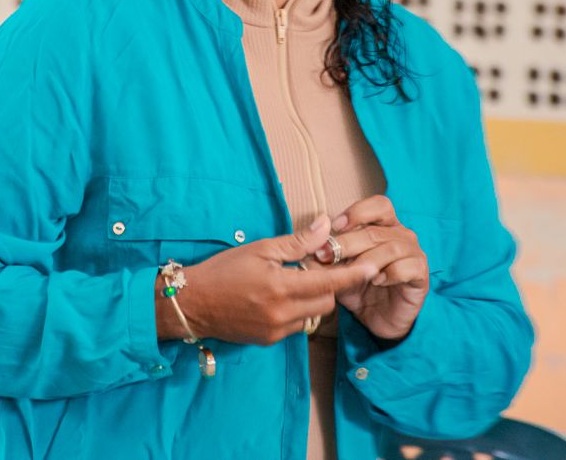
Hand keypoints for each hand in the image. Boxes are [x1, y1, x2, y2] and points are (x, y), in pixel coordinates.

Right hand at [156, 215, 384, 345]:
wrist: (192, 303)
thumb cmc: (223, 270)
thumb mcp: (259, 249)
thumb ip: (296, 242)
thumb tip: (325, 226)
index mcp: (281, 287)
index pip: (329, 282)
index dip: (354, 274)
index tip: (373, 265)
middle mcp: (283, 314)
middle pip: (327, 303)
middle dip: (330, 286)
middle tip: (321, 268)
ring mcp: (276, 331)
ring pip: (313, 317)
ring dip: (314, 300)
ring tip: (299, 282)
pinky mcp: (269, 340)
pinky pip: (297, 326)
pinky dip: (298, 312)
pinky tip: (283, 298)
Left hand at [318, 195, 428, 341]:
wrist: (380, 320)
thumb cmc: (361, 289)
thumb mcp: (339, 273)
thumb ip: (327, 260)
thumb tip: (307, 252)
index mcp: (385, 226)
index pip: (378, 205)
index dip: (357, 212)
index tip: (335, 225)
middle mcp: (402, 235)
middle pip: (375, 231)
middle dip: (347, 243)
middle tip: (326, 256)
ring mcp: (414, 253)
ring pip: (390, 248)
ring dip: (365, 261)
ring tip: (351, 274)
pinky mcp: (421, 275)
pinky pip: (406, 267)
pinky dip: (390, 273)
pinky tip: (377, 282)